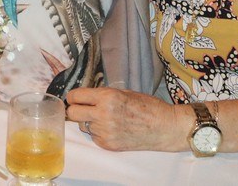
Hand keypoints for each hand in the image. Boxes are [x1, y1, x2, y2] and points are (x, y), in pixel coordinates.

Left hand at [65, 86, 183, 151]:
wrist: (165, 127)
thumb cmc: (148, 106)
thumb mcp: (124, 92)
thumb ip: (103, 95)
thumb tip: (86, 97)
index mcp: (107, 97)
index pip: (75, 96)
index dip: (73, 96)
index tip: (75, 98)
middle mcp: (103, 114)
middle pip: (72, 113)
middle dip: (76, 109)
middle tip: (83, 108)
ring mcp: (105, 132)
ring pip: (83, 125)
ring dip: (89, 121)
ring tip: (105, 119)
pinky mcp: (108, 144)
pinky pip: (94, 136)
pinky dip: (98, 132)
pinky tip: (112, 128)